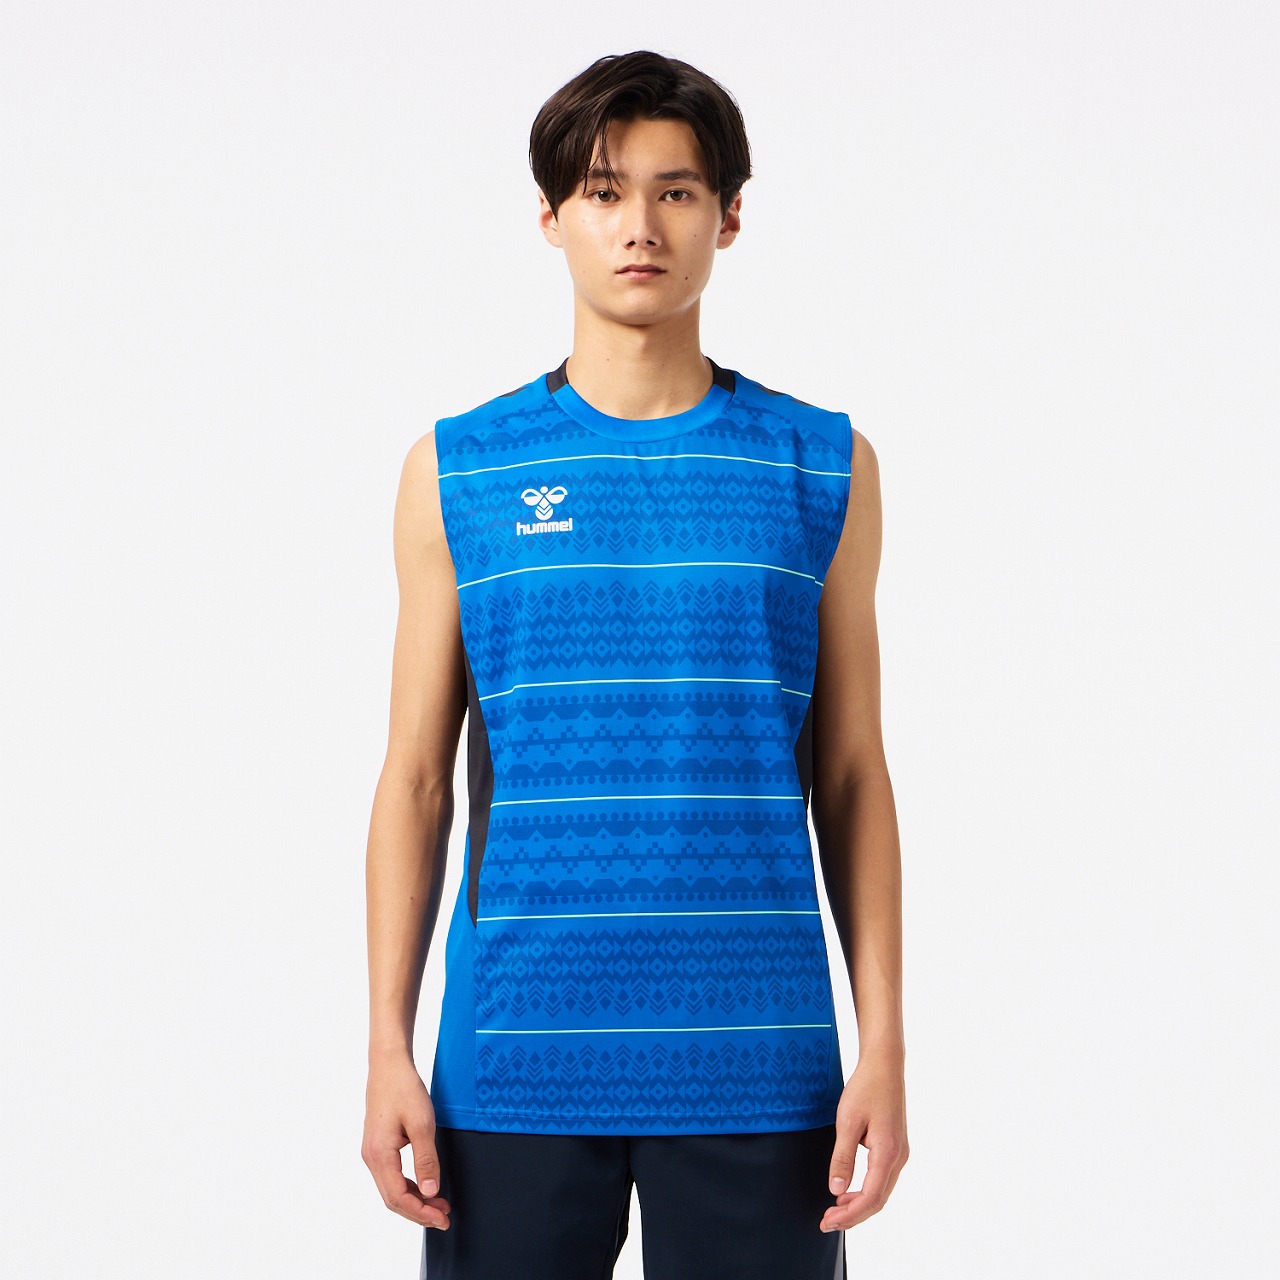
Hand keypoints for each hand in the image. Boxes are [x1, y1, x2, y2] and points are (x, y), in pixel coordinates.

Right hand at [361, 1052, 451, 1230]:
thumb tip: (431, 1191)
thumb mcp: (422, 1124)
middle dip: (419, 1211)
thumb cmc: (404, 1089)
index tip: (442, 1217)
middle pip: (393, 1199)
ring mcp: (372, 1152)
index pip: (398, 1197)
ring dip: (415, 1200)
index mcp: (379, 1155)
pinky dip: (409, 1186)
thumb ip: (426, 1159)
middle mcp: (371, 1158)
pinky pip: (392, 1176)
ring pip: (391, 1189)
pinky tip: (425, 1185)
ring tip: (439, 1204)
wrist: (389, 1065)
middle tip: (444, 1217)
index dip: (421, 1212)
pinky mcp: (378, 1146)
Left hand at [821, 1055, 908, 1232]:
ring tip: (834, 1211)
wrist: (885, 1065)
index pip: (870, 1198)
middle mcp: (899, 1158)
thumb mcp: (848, 1121)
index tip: (826, 1221)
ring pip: (881, 1191)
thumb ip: (842, 1157)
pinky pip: (882, 1179)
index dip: (848, 1215)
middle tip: (826, 1222)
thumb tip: (836, 1190)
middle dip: (853, 1216)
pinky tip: (849, 1191)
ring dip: (859, 1205)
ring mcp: (900, 1153)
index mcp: (888, 1154)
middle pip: (878, 1200)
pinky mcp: (896, 1147)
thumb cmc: (866, 1089)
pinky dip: (866, 1191)